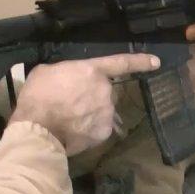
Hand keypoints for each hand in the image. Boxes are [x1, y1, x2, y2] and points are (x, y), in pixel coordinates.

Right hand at [10, 53, 158, 155]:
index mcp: (92, 71)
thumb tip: (67, 79)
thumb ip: (65, 72)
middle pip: (104, 92)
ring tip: (69, 119)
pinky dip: (88, 129)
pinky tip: (73, 130)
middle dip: (91, 97)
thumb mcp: (47, 72)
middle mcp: (105, 91)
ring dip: (90, 113)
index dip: (140, 62)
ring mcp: (107, 112)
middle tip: (70, 104)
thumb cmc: (37, 96)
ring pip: (102, 111)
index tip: (156, 62)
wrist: (37, 128)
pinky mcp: (104, 131)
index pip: (121, 63)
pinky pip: (99, 128)